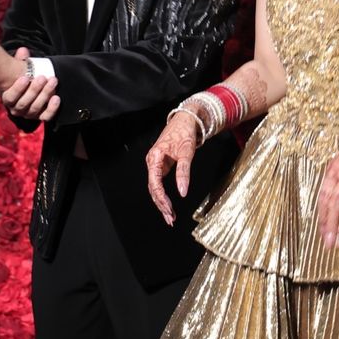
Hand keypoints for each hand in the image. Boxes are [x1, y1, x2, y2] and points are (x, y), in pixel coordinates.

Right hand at [0, 46, 59, 122]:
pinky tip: (56, 98)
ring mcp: (29, 114)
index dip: (17, 89)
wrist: (32, 87)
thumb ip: (20, 60)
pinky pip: (46, 116)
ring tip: (53, 82)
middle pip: (24, 103)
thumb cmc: (24, 77)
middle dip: (34, 90)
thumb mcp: (20, 69)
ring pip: (36, 108)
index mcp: (8, 98)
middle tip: (43, 77)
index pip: (10, 97)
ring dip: (45, 94)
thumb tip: (23, 51)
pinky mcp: (40, 117)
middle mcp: (16, 109)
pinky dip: (52, 108)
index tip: (25, 78)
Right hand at [145, 111, 199, 226]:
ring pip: (155, 188)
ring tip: (170, 217)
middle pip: (153, 189)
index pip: (154, 183)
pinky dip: (164, 196)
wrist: (185, 120)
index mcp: (154, 158)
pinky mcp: (161, 166)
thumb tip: (183, 191)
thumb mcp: (186, 152)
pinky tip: (169, 206)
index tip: (169, 209)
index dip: (161, 198)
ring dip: (162, 203)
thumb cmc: (184, 133)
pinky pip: (160, 184)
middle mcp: (152, 162)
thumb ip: (184, 172)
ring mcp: (156, 165)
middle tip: (170, 219)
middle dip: (161, 205)